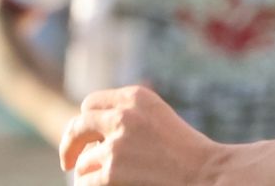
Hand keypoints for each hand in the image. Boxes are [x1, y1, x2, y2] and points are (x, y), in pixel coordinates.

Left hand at [59, 86, 224, 185]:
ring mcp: (115, 144)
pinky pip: (86, 181)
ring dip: (88, 172)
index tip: (87, 137)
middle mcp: (123, 115)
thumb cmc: (187, 152)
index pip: (91, 103)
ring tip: (105, 181)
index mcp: (136, 96)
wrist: (206, 173)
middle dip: (70, 144)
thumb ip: (129, 117)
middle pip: (78, 126)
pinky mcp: (111, 171)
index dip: (86, 121)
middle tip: (68, 161)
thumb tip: (91, 136)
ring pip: (83, 161)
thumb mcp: (158, 119)